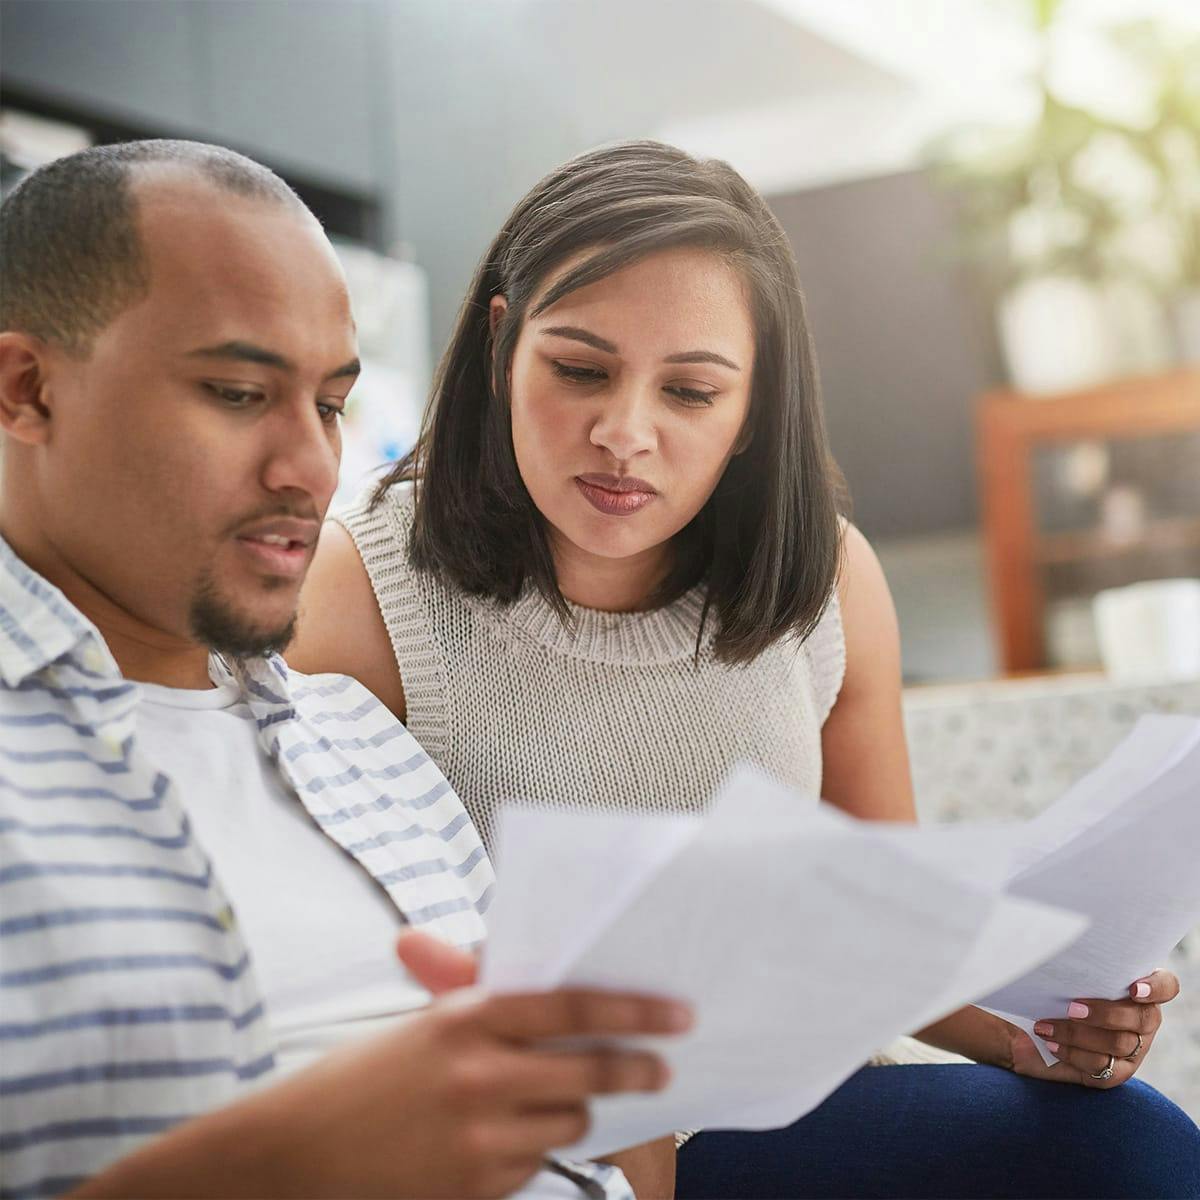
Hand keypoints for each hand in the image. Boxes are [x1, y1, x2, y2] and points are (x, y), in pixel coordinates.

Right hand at [73, 937, 690, 1199]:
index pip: (571, 1006)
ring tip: (561, 1102)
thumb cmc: (361, 1078)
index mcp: (466, 1018)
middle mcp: (479, 1075)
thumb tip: (539, 974)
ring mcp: (478, 1137)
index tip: (676, 1013)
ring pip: (569, 1123)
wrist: (294, 1155)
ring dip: (576, 1112)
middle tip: (663, 1067)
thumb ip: (482, 1001)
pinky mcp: (474, 1189)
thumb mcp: (423, 1025)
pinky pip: (532, 1165)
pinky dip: (531, 1150)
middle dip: (636, 1069)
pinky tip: (502, 1138)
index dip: (633, 1007)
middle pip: (589, 1071)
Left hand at [1009, 968, 1180, 1089]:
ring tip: (1045, 1026)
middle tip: (1071, 1007)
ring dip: (1079, 1034)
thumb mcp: (1056, 974)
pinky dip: (1074, 1054)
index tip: (1133, 988)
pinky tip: (1051, 1044)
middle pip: (1144, 1018)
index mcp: (1136, 987)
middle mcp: (1142, 1019)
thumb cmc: (1042, 992)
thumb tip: (1061, 947)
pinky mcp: (1115, 1072)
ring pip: (1121, 1043)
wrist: (1023, 1029)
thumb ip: (1071, 965)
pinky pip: (1103, 1067)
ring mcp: (1133, 1048)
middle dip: (1106, 1013)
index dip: (1156, 987)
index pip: (1166, 985)